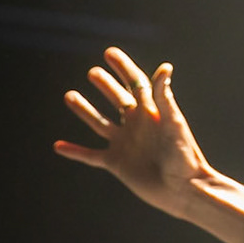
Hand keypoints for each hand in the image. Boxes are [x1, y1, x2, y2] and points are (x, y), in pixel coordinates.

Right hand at [54, 47, 211, 219]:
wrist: (183, 190)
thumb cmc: (184, 156)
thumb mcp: (174, 123)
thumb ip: (164, 97)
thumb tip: (165, 67)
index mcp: (151, 112)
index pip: (135, 83)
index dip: (123, 67)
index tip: (110, 53)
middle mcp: (136, 126)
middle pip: (117, 99)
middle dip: (106, 85)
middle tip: (93, 72)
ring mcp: (125, 144)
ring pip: (100, 123)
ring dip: (85, 110)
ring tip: (69, 96)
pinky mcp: (117, 163)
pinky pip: (91, 156)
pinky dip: (75, 151)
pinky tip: (58, 145)